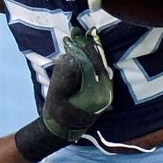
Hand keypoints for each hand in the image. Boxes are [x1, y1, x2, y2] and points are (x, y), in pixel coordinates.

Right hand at [41, 27, 113, 141]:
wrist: (60, 130)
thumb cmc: (57, 114)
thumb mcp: (57, 96)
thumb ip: (64, 77)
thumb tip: (69, 56)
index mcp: (98, 93)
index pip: (93, 65)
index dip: (83, 49)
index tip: (74, 36)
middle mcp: (105, 91)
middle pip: (99, 63)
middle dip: (88, 47)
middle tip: (77, 32)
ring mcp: (104, 91)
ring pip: (99, 66)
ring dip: (89, 51)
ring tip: (79, 37)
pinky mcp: (99, 90)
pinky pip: (97, 71)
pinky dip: (90, 59)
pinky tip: (82, 50)